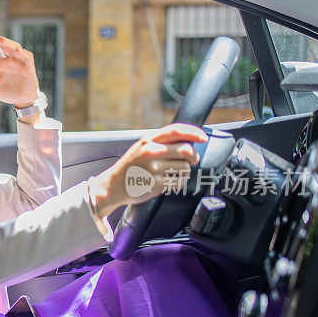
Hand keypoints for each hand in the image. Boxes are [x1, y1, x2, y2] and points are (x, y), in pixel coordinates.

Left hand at [0, 26, 39, 107]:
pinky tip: (16, 49)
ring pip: (15, 48)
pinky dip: (22, 53)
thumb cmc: (9, 94)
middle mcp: (11, 60)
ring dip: (8, 43)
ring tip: (0, 39)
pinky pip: (26, 57)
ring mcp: (20, 63)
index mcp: (2, 64)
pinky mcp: (29, 67)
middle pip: (4, 45)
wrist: (23, 101)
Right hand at [88, 123, 207, 218]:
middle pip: (186, 150)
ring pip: (185, 168)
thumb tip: (189, 140)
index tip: (203, 138)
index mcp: (148, 141)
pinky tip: (168, 181)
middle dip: (193, 157)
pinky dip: (178, 182)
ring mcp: (154, 169)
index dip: (193, 133)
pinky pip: (179, 182)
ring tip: (173, 173)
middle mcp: (151, 153)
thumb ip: (161, 142)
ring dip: (185, 172)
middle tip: (191, 160)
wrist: (114, 185)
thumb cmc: (131, 166)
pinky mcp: (156, 184)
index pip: (176, 131)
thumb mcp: (141, 147)